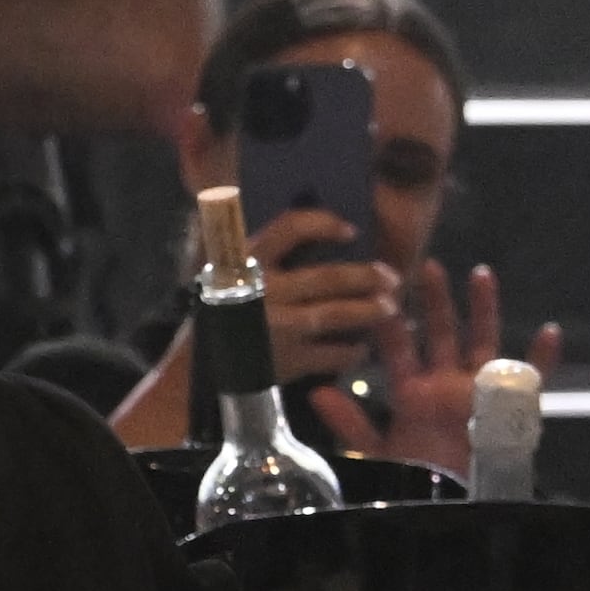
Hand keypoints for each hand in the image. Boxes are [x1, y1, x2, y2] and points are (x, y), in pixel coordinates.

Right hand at [241, 209, 408, 389]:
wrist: (199, 367)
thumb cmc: (224, 310)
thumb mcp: (232, 273)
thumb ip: (266, 254)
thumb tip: (318, 228)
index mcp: (249, 261)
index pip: (291, 228)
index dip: (325, 224)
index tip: (350, 231)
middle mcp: (265, 291)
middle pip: (327, 276)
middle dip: (366, 276)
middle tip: (391, 277)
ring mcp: (277, 328)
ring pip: (336, 314)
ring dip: (369, 311)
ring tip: (390, 309)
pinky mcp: (286, 362)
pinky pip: (331, 354)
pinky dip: (351, 352)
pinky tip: (361, 349)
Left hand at [316, 258, 564, 472]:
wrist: (451, 506)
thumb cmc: (415, 479)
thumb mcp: (377, 452)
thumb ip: (350, 423)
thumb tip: (316, 392)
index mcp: (413, 393)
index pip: (400, 351)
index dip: (391, 325)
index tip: (381, 295)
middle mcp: (446, 384)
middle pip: (441, 334)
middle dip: (436, 301)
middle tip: (427, 265)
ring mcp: (478, 392)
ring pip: (483, 342)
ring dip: (484, 310)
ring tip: (482, 274)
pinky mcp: (508, 408)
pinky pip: (532, 380)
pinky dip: (542, 360)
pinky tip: (551, 332)